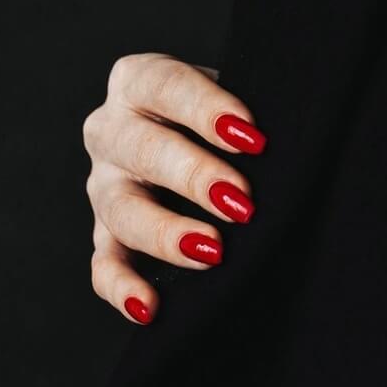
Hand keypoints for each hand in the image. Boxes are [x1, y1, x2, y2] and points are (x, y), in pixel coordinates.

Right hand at [80, 50, 267, 324]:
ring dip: (166, 232)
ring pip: (122, 210)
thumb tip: (283, 143)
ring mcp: (102, 185)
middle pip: (143, 149)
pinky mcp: (103, 234)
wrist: (200, 136)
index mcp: (136, 79)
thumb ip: (242, 114)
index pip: (165, 85)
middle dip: (194, 175)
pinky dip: (122, 287)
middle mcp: (109, 129)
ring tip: (213, 250)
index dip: (206, 109)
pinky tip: (149, 308)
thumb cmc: (222, 112)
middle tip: (241, 200)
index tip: (251, 137)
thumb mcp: (230, 95)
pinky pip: (103, 265)